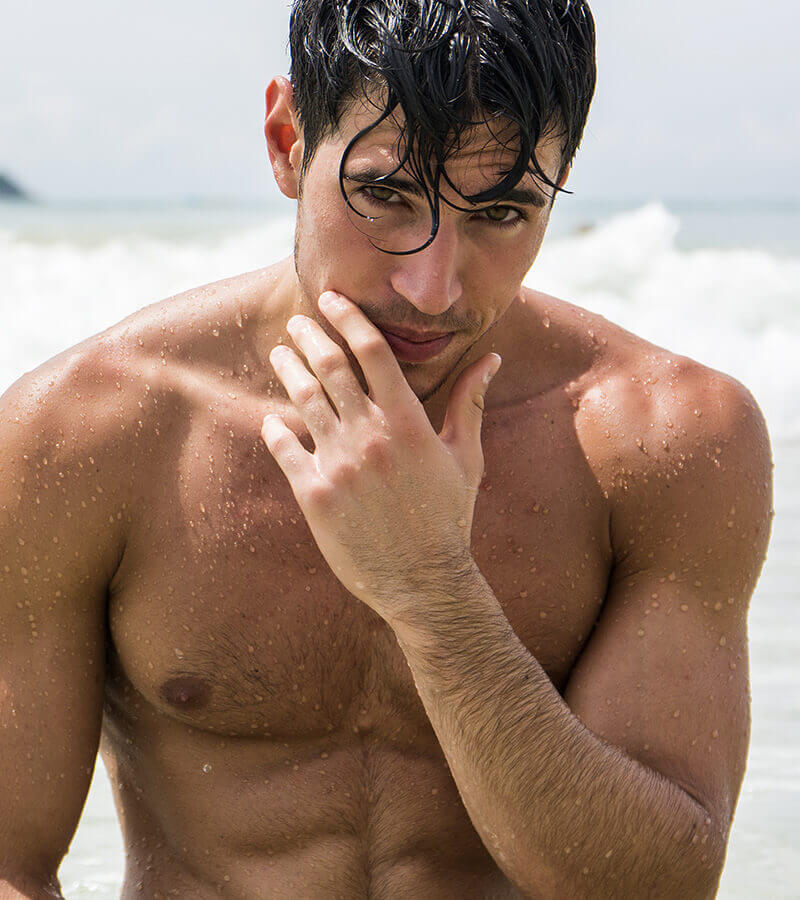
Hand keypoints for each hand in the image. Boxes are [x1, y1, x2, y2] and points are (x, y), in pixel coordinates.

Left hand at [261, 290, 500, 624]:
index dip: (349, 318)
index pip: (372, 352)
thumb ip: (469, 402)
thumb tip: (491, 358)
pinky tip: (270, 420)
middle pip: (331, 368)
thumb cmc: (448, 516)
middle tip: (298, 323)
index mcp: (407, 422)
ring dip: (288, 370)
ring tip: (279, 354)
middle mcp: (370, 436)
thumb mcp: (465, 456)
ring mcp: (339, 464)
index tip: (331, 300)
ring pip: (304, 401)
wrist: (423, 579)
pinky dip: (275, 430)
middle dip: (310, 337)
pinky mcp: (315, 495)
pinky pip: (286, 450)